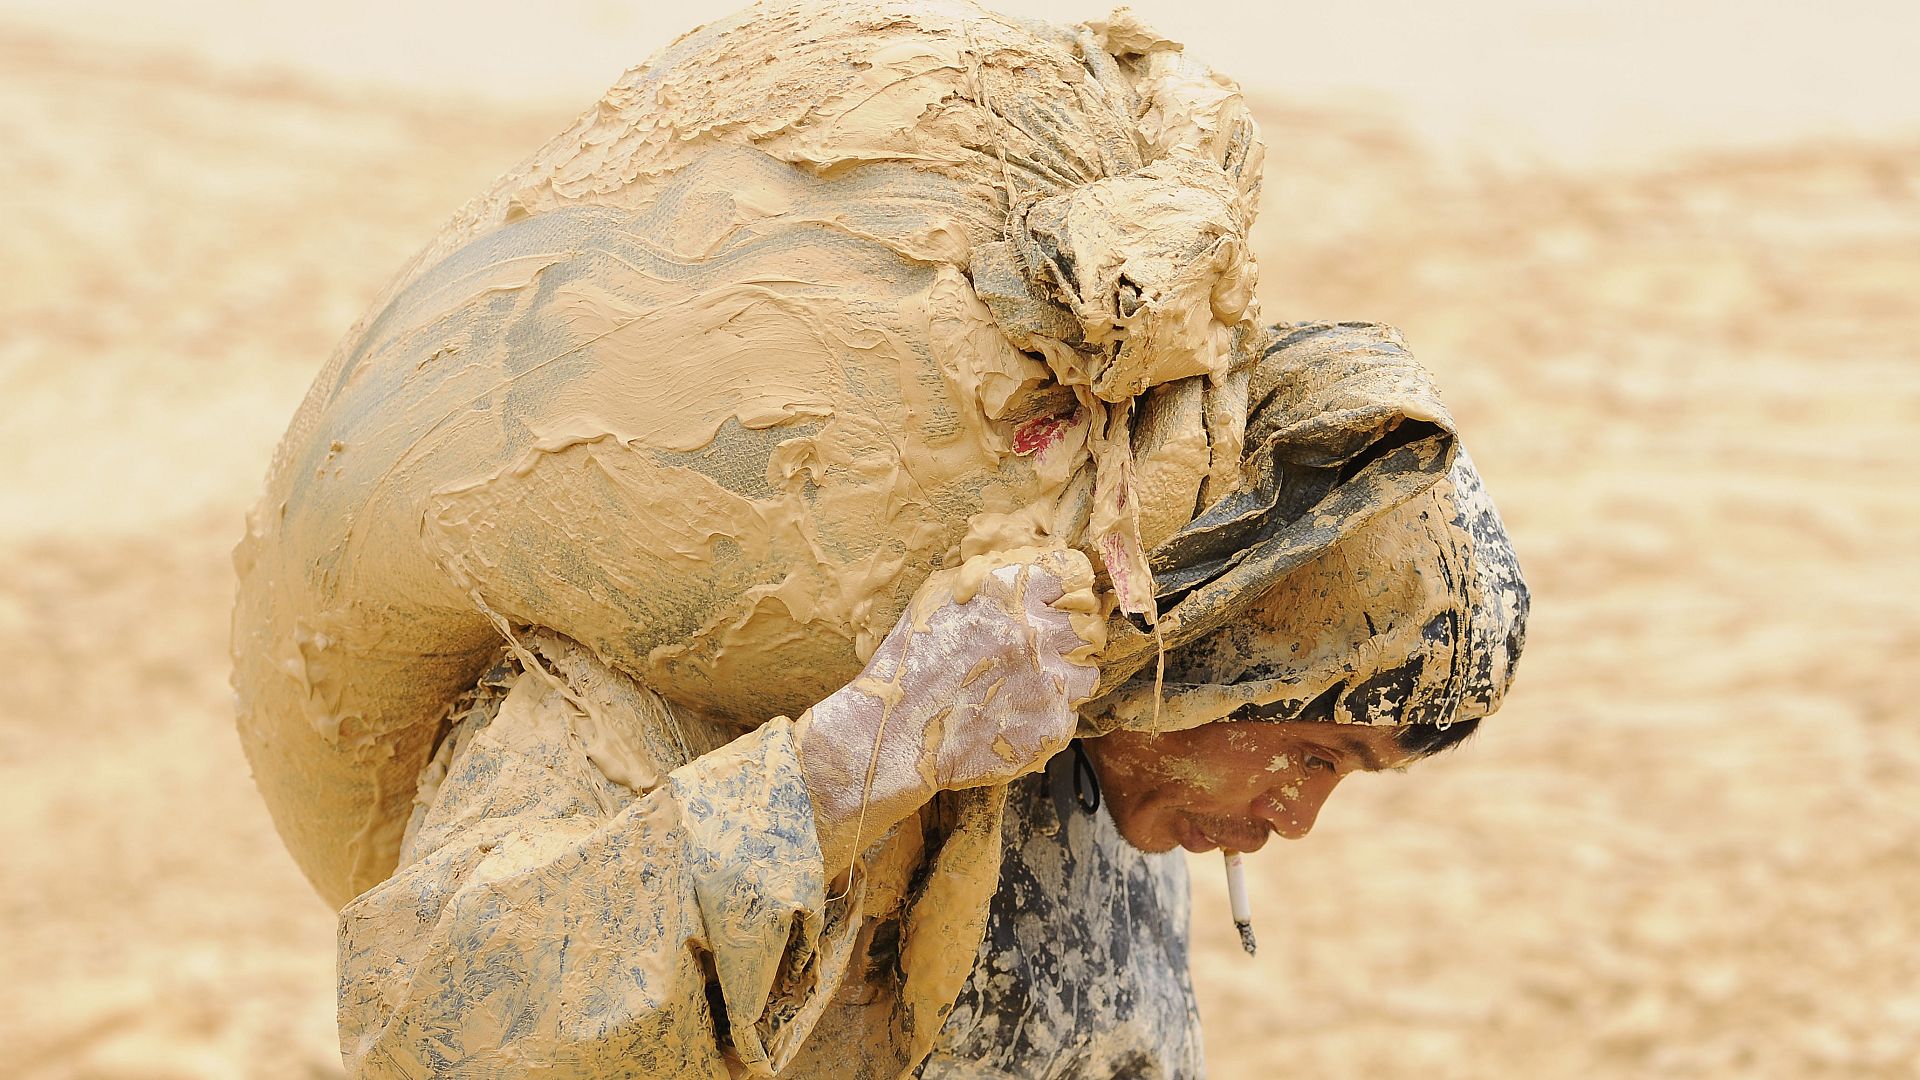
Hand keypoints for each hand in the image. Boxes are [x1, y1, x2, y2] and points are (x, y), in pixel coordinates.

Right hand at [799, 547, 1102, 874]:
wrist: (896, 732)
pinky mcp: (1051, 726)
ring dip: (1066, 676)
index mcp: (1010, 595)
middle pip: (1087, 624)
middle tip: (1047, 650)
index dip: (1066, 592)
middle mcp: (1036, 633)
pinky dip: (1049, 714)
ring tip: (1031, 686)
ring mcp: (1048, 682)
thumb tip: (1024, 567)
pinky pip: (1069, 714)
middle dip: (1073, 634)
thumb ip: (985, 577)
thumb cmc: (909, 663)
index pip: (1072, 578)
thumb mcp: (936, 597)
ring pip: (1086, 672)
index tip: (1058, 604)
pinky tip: (1015, 715)